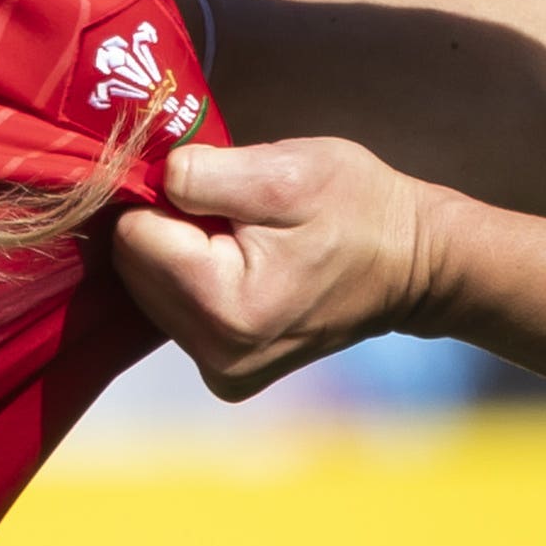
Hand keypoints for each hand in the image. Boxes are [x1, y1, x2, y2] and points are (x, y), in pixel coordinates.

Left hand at [110, 139, 448, 397]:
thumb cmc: (357, 208)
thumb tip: (146, 179)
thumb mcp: (287, 170)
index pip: (132, 236)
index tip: (215, 186)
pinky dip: (197, 282)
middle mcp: (215, 354)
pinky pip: (176, 313)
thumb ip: (204, 174)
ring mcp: (221, 371)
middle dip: (172, 228)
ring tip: (246, 238)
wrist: (413, 264)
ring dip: (183, 255)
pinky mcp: (226, 375)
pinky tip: (244, 266)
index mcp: (224, 305)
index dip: (164, 197)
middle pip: (135, 269)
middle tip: (235, 212)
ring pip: (150, 291)